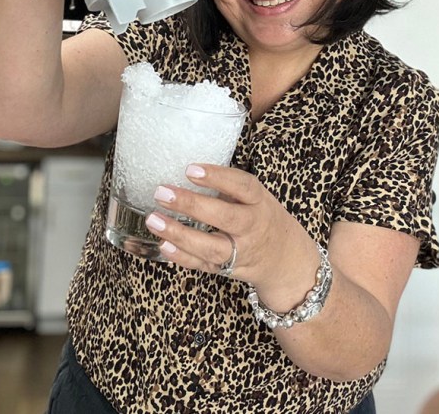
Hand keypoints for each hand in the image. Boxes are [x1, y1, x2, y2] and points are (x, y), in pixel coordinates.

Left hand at [144, 163, 318, 294]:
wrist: (285, 259)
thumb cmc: (261, 217)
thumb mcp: (255, 197)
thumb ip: (228, 186)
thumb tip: (185, 169)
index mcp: (260, 202)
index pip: (242, 187)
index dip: (217, 177)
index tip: (190, 169)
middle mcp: (252, 228)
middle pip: (225, 217)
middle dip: (192, 205)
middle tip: (162, 193)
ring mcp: (241, 251)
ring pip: (212, 247)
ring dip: (180, 234)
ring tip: (154, 220)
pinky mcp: (227, 269)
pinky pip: (203, 265)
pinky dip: (182, 257)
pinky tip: (162, 244)